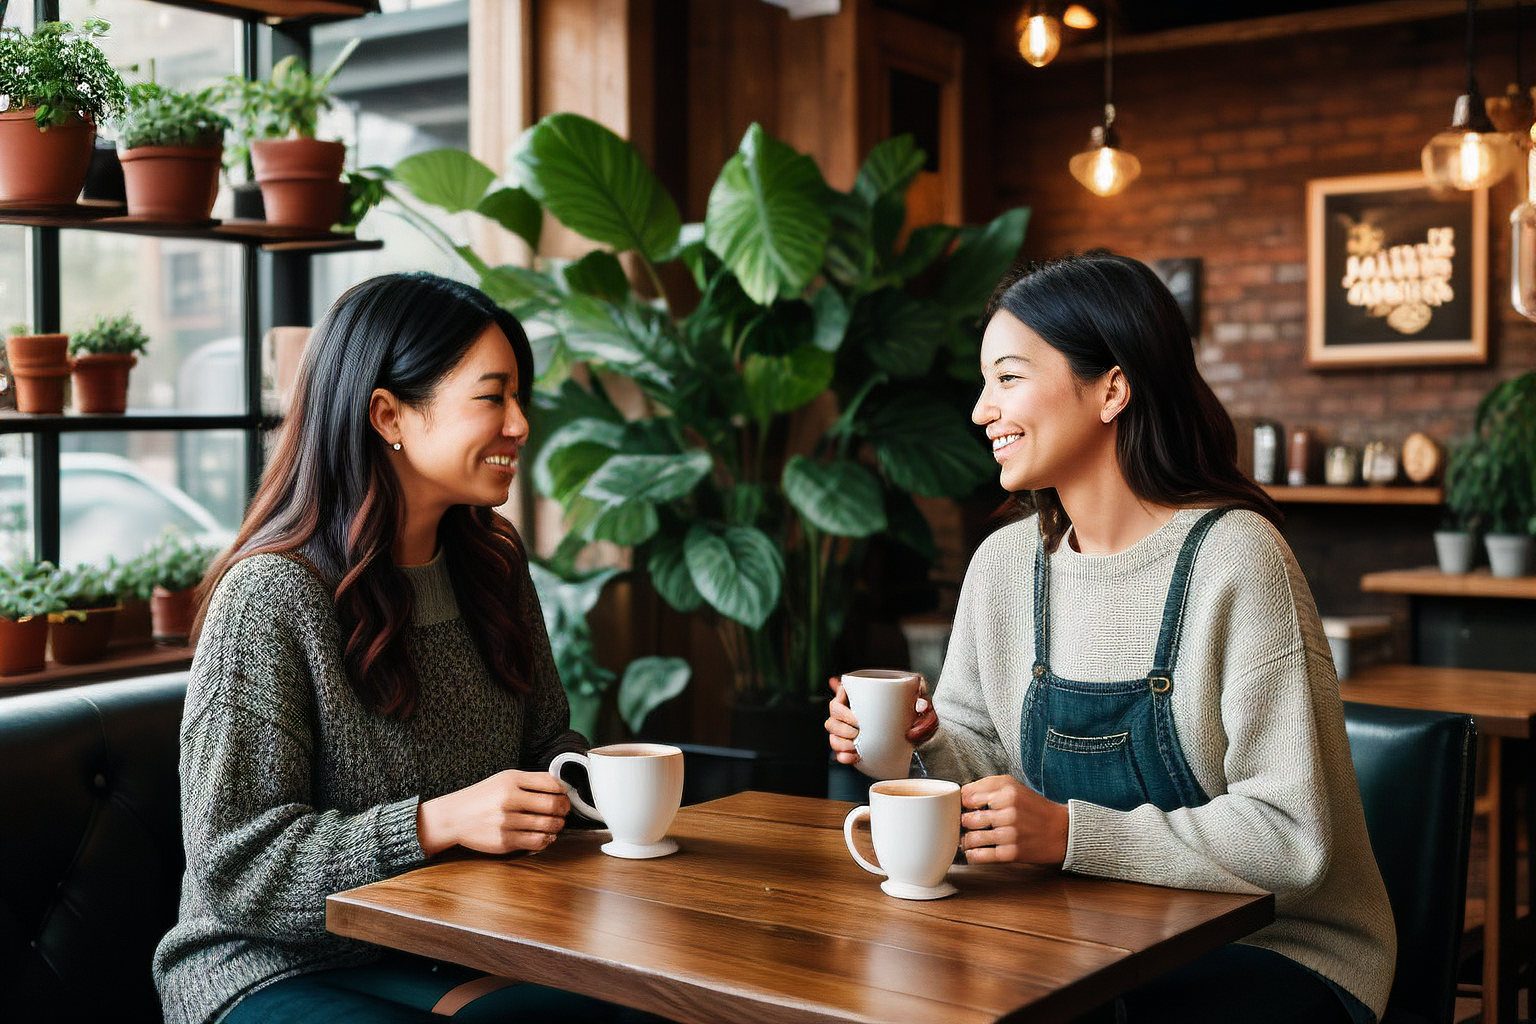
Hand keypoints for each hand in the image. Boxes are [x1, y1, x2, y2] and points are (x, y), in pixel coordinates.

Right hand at [417, 769, 570, 856]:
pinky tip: (545, 835)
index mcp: (511, 780)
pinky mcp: (504, 841)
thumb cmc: (482, 798)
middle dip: (564, 809)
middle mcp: (509, 799)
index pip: (551, 783)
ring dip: (557, 825)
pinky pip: (536, 842)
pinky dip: (547, 839)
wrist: (454, 817)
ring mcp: (506, 822)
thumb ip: (530, 781)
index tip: (564, 794)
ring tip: (555, 824)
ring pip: (547, 825)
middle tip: (564, 810)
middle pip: (552, 805)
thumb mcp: (503, 780)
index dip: (563, 790)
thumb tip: (560, 787)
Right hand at [825, 676, 939, 765]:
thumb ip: (923, 701)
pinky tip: (853, 758)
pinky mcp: (852, 744)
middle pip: (832, 717)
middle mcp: (852, 710)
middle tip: (856, 732)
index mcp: (861, 694)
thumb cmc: (915, 709)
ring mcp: (850, 728)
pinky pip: (839, 751)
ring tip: (853, 747)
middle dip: (840, 727)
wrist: (918, 728)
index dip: (840, 706)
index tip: (855, 717)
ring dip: (838, 742)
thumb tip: (919, 707)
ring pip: (832, 734)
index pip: (839, 693)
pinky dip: (842, 756)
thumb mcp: (921, 702)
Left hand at [959, 775, 1068, 865]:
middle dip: (963, 823)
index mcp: (1007, 792)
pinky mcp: (1011, 853)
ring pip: (971, 838)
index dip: (962, 804)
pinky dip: (972, 855)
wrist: (1062, 831)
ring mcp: (1010, 834)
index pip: (967, 797)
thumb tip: (962, 794)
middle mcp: (1008, 812)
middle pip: (967, 819)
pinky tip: (974, 852)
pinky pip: (980, 856)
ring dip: (966, 840)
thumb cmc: (1034, 808)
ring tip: (969, 839)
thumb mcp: (1013, 786)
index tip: (964, 808)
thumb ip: (987, 785)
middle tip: (966, 825)